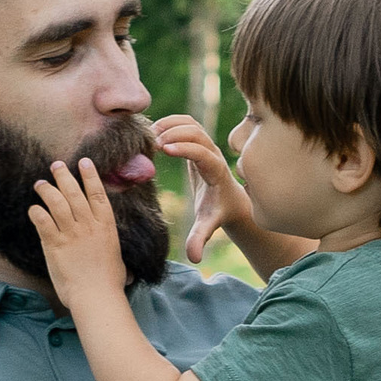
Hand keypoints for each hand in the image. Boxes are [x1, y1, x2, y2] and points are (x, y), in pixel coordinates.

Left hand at [29, 158, 126, 304]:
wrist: (97, 296)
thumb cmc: (109, 283)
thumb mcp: (116, 258)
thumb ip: (110, 247)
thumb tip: (115, 254)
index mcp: (106, 226)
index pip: (97, 194)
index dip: (90, 175)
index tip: (84, 161)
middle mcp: (88, 225)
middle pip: (74, 193)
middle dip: (64, 176)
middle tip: (56, 165)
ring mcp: (71, 234)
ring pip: (57, 203)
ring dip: (47, 190)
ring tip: (40, 183)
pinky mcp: (55, 245)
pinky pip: (43, 221)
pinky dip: (37, 212)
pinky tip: (33, 208)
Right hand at [151, 115, 252, 264]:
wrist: (230, 201)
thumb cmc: (217, 212)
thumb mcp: (208, 225)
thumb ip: (200, 239)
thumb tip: (194, 258)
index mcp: (215, 171)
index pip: (202, 152)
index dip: (184, 148)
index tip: (163, 149)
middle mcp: (213, 153)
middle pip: (196, 131)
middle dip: (174, 132)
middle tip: (152, 143)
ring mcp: (205, 144)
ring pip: (190, 123)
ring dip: (170, 124)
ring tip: (149, 136)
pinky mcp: (197, 141)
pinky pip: (185, 124)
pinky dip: (169, 122)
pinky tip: (152, 133)